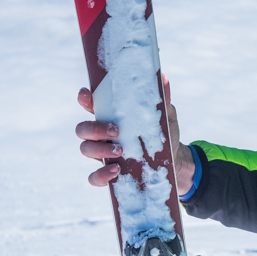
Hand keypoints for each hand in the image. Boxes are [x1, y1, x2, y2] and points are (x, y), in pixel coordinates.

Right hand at [75, 75, 196, 193]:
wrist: (174, 161)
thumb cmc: (163, 134)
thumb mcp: (165, 116)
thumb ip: (161, 99)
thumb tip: (162, 78)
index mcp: (112, 117)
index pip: (91, 105)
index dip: (84, 99)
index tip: (86, 95)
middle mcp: (102, 135)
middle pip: (82, 129)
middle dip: (94, 129)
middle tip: (116, 131)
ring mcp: (103, 154)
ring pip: (85, 149)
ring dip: (99, 149)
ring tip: (120, 150)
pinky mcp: (109, 174)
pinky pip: (94, 177)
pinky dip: (101, 175)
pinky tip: (116, 170)